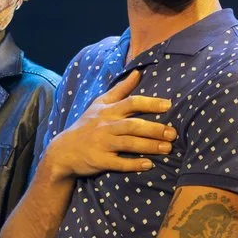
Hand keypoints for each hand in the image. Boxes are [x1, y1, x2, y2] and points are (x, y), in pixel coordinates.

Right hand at [41, 72, 175, 178]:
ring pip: (128, 143)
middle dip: (155, 129)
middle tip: (173, 133)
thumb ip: (121, 89)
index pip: (131, 103)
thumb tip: (138, 72)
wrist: (64, 150)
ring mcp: (102, 144)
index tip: (169, 106)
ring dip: (149, 146)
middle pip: (133, 125)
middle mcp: (105, 126)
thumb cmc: (87, 125)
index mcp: (108, 111)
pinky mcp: (99, 161)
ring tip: (168, 148)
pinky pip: (118, 163)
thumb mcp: (100, 104)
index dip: (150, 104)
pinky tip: (149, 164)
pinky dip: (133, 164)